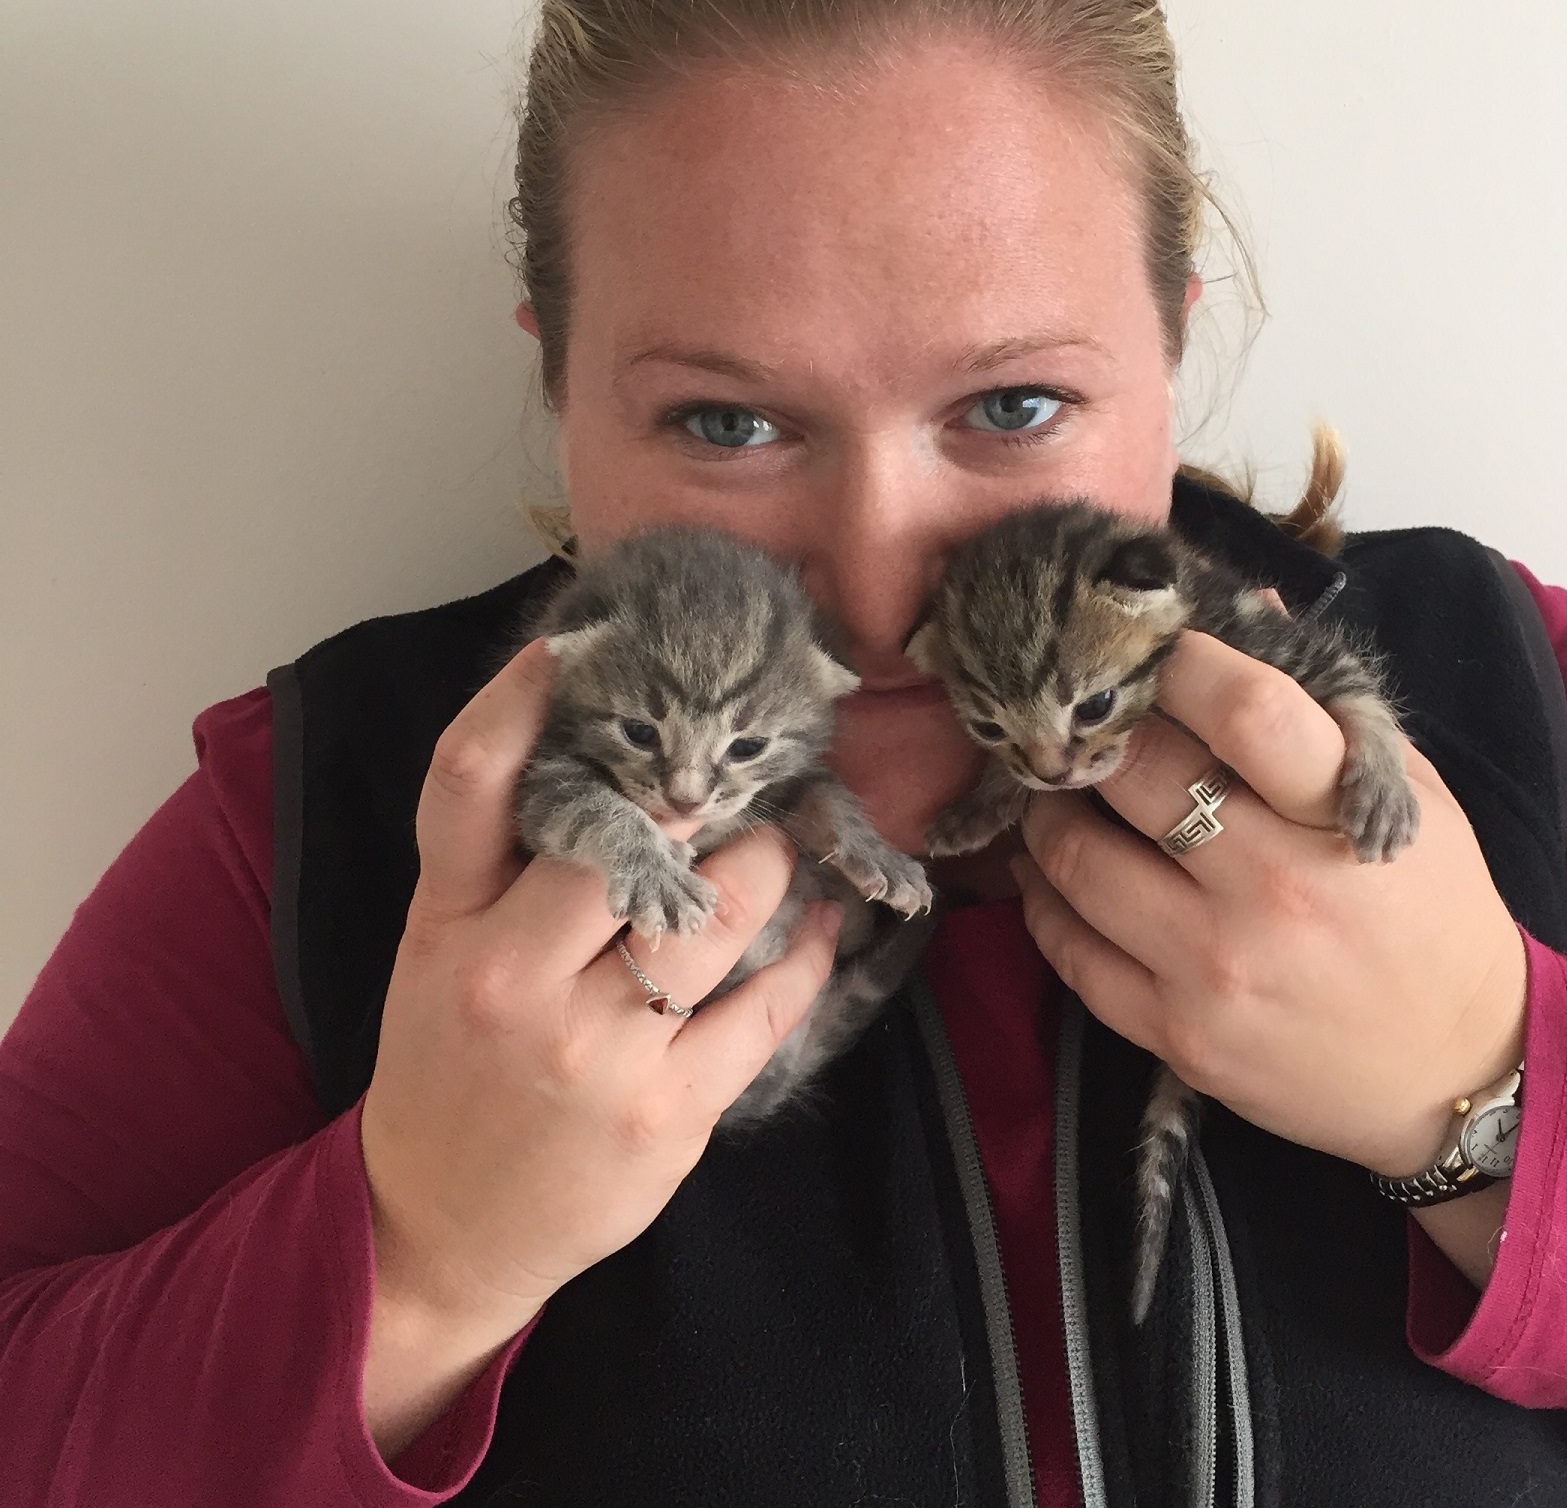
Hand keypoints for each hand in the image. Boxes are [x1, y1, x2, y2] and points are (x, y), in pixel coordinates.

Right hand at [359, 638, 842, 1342]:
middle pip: (634, 837)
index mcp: (449, 927)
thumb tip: (618, 760)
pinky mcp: (670, 1110)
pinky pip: (769, 1003)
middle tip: (729, 797)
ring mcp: (595, 1049)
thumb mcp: (441, 955)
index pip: (468, 786)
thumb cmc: (450, 1068)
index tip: (575, 645)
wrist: (439, 1229)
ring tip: (772, 860)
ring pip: (720, 909)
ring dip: (767, 868)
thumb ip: (506, 863)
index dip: (515, 701)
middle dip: (702, 805)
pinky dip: (808, 954)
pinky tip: (818, 929)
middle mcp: (514, 978)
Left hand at [1014, 629, 1526, 1177]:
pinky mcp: (1175, 1035)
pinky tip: (1054, 871)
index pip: (1242, 709)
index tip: (1156, 651)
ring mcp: (1215, 967)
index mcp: (1342, 815)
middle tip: (1088, 720)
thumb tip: (1250, 604)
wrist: (1458, 1076)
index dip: (1182, 663)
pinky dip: (1045, 899)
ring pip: (1075, 858)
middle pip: (1135, 771)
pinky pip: (1069, 950)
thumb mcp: (1416, 799)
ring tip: (1060, 790)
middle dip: (1100, 731)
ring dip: (1051, 811)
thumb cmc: (1436, 917)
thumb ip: (1328, 712)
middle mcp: (1272, 889)